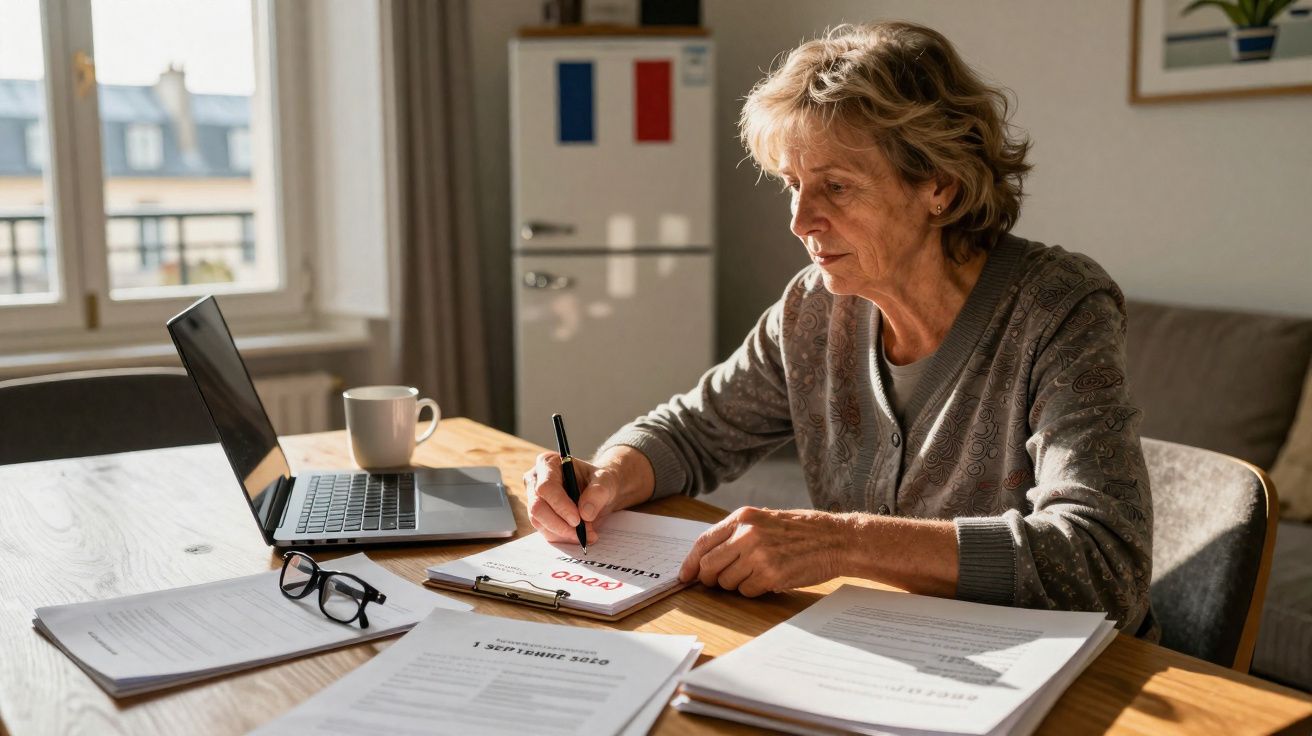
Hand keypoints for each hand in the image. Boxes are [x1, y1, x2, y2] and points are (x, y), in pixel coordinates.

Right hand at [523, 451, 623, 544]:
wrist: (600, 491)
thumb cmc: (600, 480)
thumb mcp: (606, 481)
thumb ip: (598, 493)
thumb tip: (585, 513)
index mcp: (548, 463)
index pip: (546, 487)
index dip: (560, 505)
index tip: (577, 520)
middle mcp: (536, 480)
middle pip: (537, 508)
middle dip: (560, 524)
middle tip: (582, 533)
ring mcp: (535, 499)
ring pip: (540, 522)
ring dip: (564, 533)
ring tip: (588, 533)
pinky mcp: (539, 516)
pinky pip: (545, 531)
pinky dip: (563, 537)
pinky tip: (581, 535)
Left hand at [678, 507, 853, 596]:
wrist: (836, 539)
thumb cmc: (802, 531)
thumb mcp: (764, 520)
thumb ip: (736, 534)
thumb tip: (707, 557)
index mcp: (743, 518)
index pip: (703, 542)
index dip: (690, 562)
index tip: (684, 576)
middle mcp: (747, 534)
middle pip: (709, 566)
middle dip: (710, 579)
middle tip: (718, 582)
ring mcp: (758, 555)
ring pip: (727, 582)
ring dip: (737, 585)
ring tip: (757, 574)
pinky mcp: (771, 575)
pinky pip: (747, 592)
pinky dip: (754, 591)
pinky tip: (770, 580)